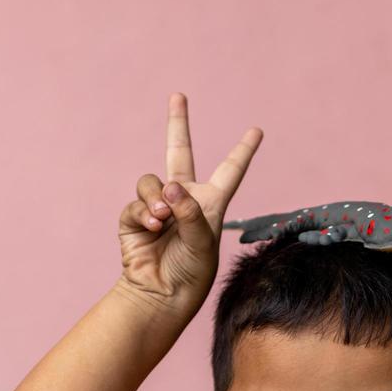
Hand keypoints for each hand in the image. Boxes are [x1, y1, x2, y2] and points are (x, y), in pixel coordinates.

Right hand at [118, 92, 262, 305]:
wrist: (162, 294)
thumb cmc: (192, 272)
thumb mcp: (202, 241)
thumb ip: (189, 210)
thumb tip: (168, 186)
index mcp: (211, 203)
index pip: (230, 170)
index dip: (243, 151)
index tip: (257, 130)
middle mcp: (184, 199)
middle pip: (179, 151)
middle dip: (177, 123)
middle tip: (178, 96)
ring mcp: (157, 207)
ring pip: (151, 180)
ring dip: (157, 197)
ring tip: (163, 219)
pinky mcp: (134, 218)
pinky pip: (137, 202)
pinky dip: (144, 213)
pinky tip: (152, 229)